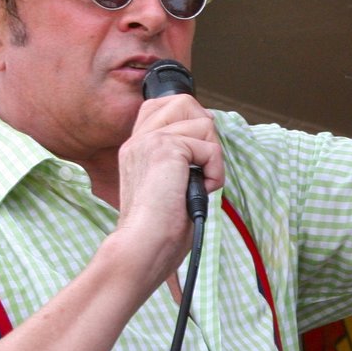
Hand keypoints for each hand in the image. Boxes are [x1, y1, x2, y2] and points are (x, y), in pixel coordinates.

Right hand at [112, 93, 223, 286]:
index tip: (196, 156)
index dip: (190, 122)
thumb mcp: (169, 186)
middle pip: (185, 102)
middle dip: (206, 135)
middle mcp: (139, 139)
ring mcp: (150, 140)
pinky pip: (211, 148)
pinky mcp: (165, 148)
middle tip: (200, 169)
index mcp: (136, 147)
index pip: (162, 106)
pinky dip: (215, 173)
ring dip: (212, 159)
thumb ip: (180, 160)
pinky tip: (199, 191)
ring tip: (197, 185)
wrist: (142, 248)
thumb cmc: (158, 231)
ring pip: (204, 123)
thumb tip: (208, 140)